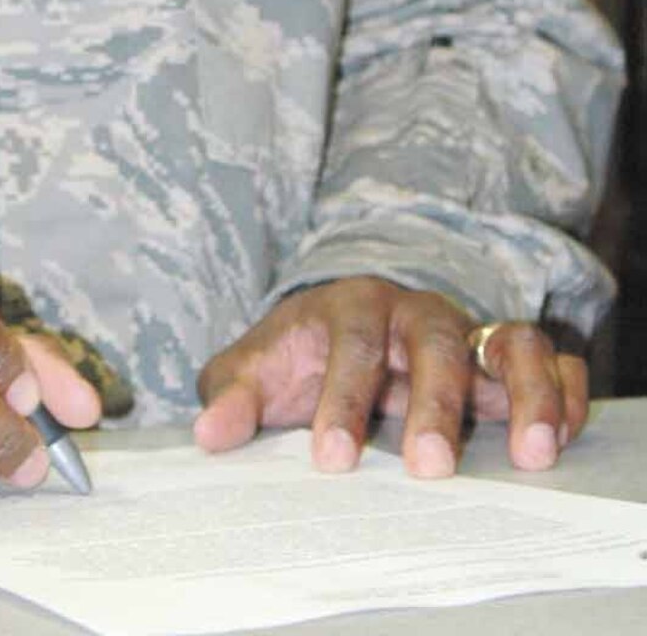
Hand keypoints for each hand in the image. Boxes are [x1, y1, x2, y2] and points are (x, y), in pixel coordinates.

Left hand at [194, 278, 587, 477]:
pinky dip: (563, 390)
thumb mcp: (256, 368)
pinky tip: (560, 435)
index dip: (343, 400)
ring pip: (506, 340)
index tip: (331, 460)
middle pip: (433, 341)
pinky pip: (547, 359)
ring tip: (532, 452)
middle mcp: (413, 313)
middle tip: (428, 465)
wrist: (339, 325)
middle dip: (433, 402)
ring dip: (525, 391)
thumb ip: (231, 395)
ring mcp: (464, 331)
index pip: (350, 345)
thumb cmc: (300, 354)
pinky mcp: (502, 356)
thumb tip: (209, 434)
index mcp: (349, 307)